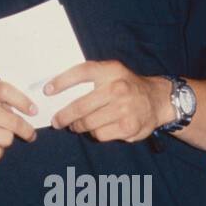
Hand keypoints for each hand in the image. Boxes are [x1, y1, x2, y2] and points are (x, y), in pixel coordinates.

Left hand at [46, 61, 170, 141]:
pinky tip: (99, 129)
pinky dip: (96, 134)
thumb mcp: (113, 72)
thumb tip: (57, 91)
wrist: (157, 100)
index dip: (62, 81)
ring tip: (78, 125)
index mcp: (111, 70)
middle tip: (56, 121)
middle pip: (80, 106)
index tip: (47, 91)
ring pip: (88, 124)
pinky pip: (100, 135)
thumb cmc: (127, 87)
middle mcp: (118, 88)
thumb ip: (91, 78)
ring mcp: (124, 108)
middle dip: (63, 117)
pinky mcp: (128, 126)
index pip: (82, 72)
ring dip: (79, 127)